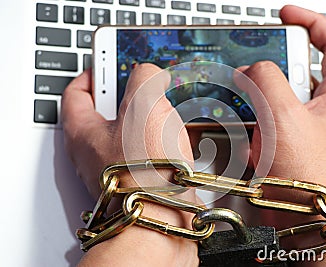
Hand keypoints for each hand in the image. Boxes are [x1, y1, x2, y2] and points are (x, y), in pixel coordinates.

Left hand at [62, 64, 197, 265]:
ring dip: (151, 119)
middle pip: (108, 111)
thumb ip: (145, 77)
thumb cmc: (147, 170)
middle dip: (131, 94)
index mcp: (84, 132)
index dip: (93, 72)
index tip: (109, 62)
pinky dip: (162, 142)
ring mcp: (119, 169)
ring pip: (132, 132)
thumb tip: (150, 73)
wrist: (164, 221)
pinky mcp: (141, 180)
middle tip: (148, 86)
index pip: (77, 92)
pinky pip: (148, 152)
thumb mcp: (144, 105)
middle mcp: (96, 153)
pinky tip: (179, 140)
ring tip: (169, 113)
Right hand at [236, 6, 325, 265]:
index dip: (310, 21)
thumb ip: (267, 81)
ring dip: (260, 104)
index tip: (285, 14)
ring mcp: (307, 128)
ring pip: (280, 99)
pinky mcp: (291, 145)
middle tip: (254, 70)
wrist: (305, 222)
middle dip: (272, 71)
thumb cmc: (311, 178)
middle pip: (300, 71)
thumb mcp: (285, 117)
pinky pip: (270, 125)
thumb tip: (252, 69)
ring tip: (250, 114)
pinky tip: (252, 142)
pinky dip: (257, 128)